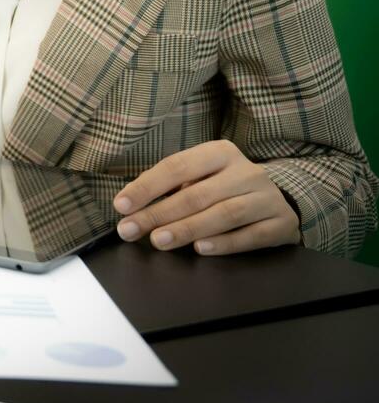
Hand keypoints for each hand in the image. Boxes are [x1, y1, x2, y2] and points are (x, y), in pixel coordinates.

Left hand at [113, 139, 300, 255]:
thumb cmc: (225, 188)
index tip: (121, 205)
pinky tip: (201, 249)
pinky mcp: (281, 223)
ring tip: (160, 241)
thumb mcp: (201, 177)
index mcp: (220, 153)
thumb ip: (171, 187)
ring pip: (225, 214)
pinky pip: (251, 236)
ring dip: (188, 229)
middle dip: (159, 214)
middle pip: (197, 194)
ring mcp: (267, 197)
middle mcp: (246, 171)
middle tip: (131, 230)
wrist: (279, 200)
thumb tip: (130, 206)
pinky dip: (225, 243)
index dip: (146, 187)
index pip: (176, 166)